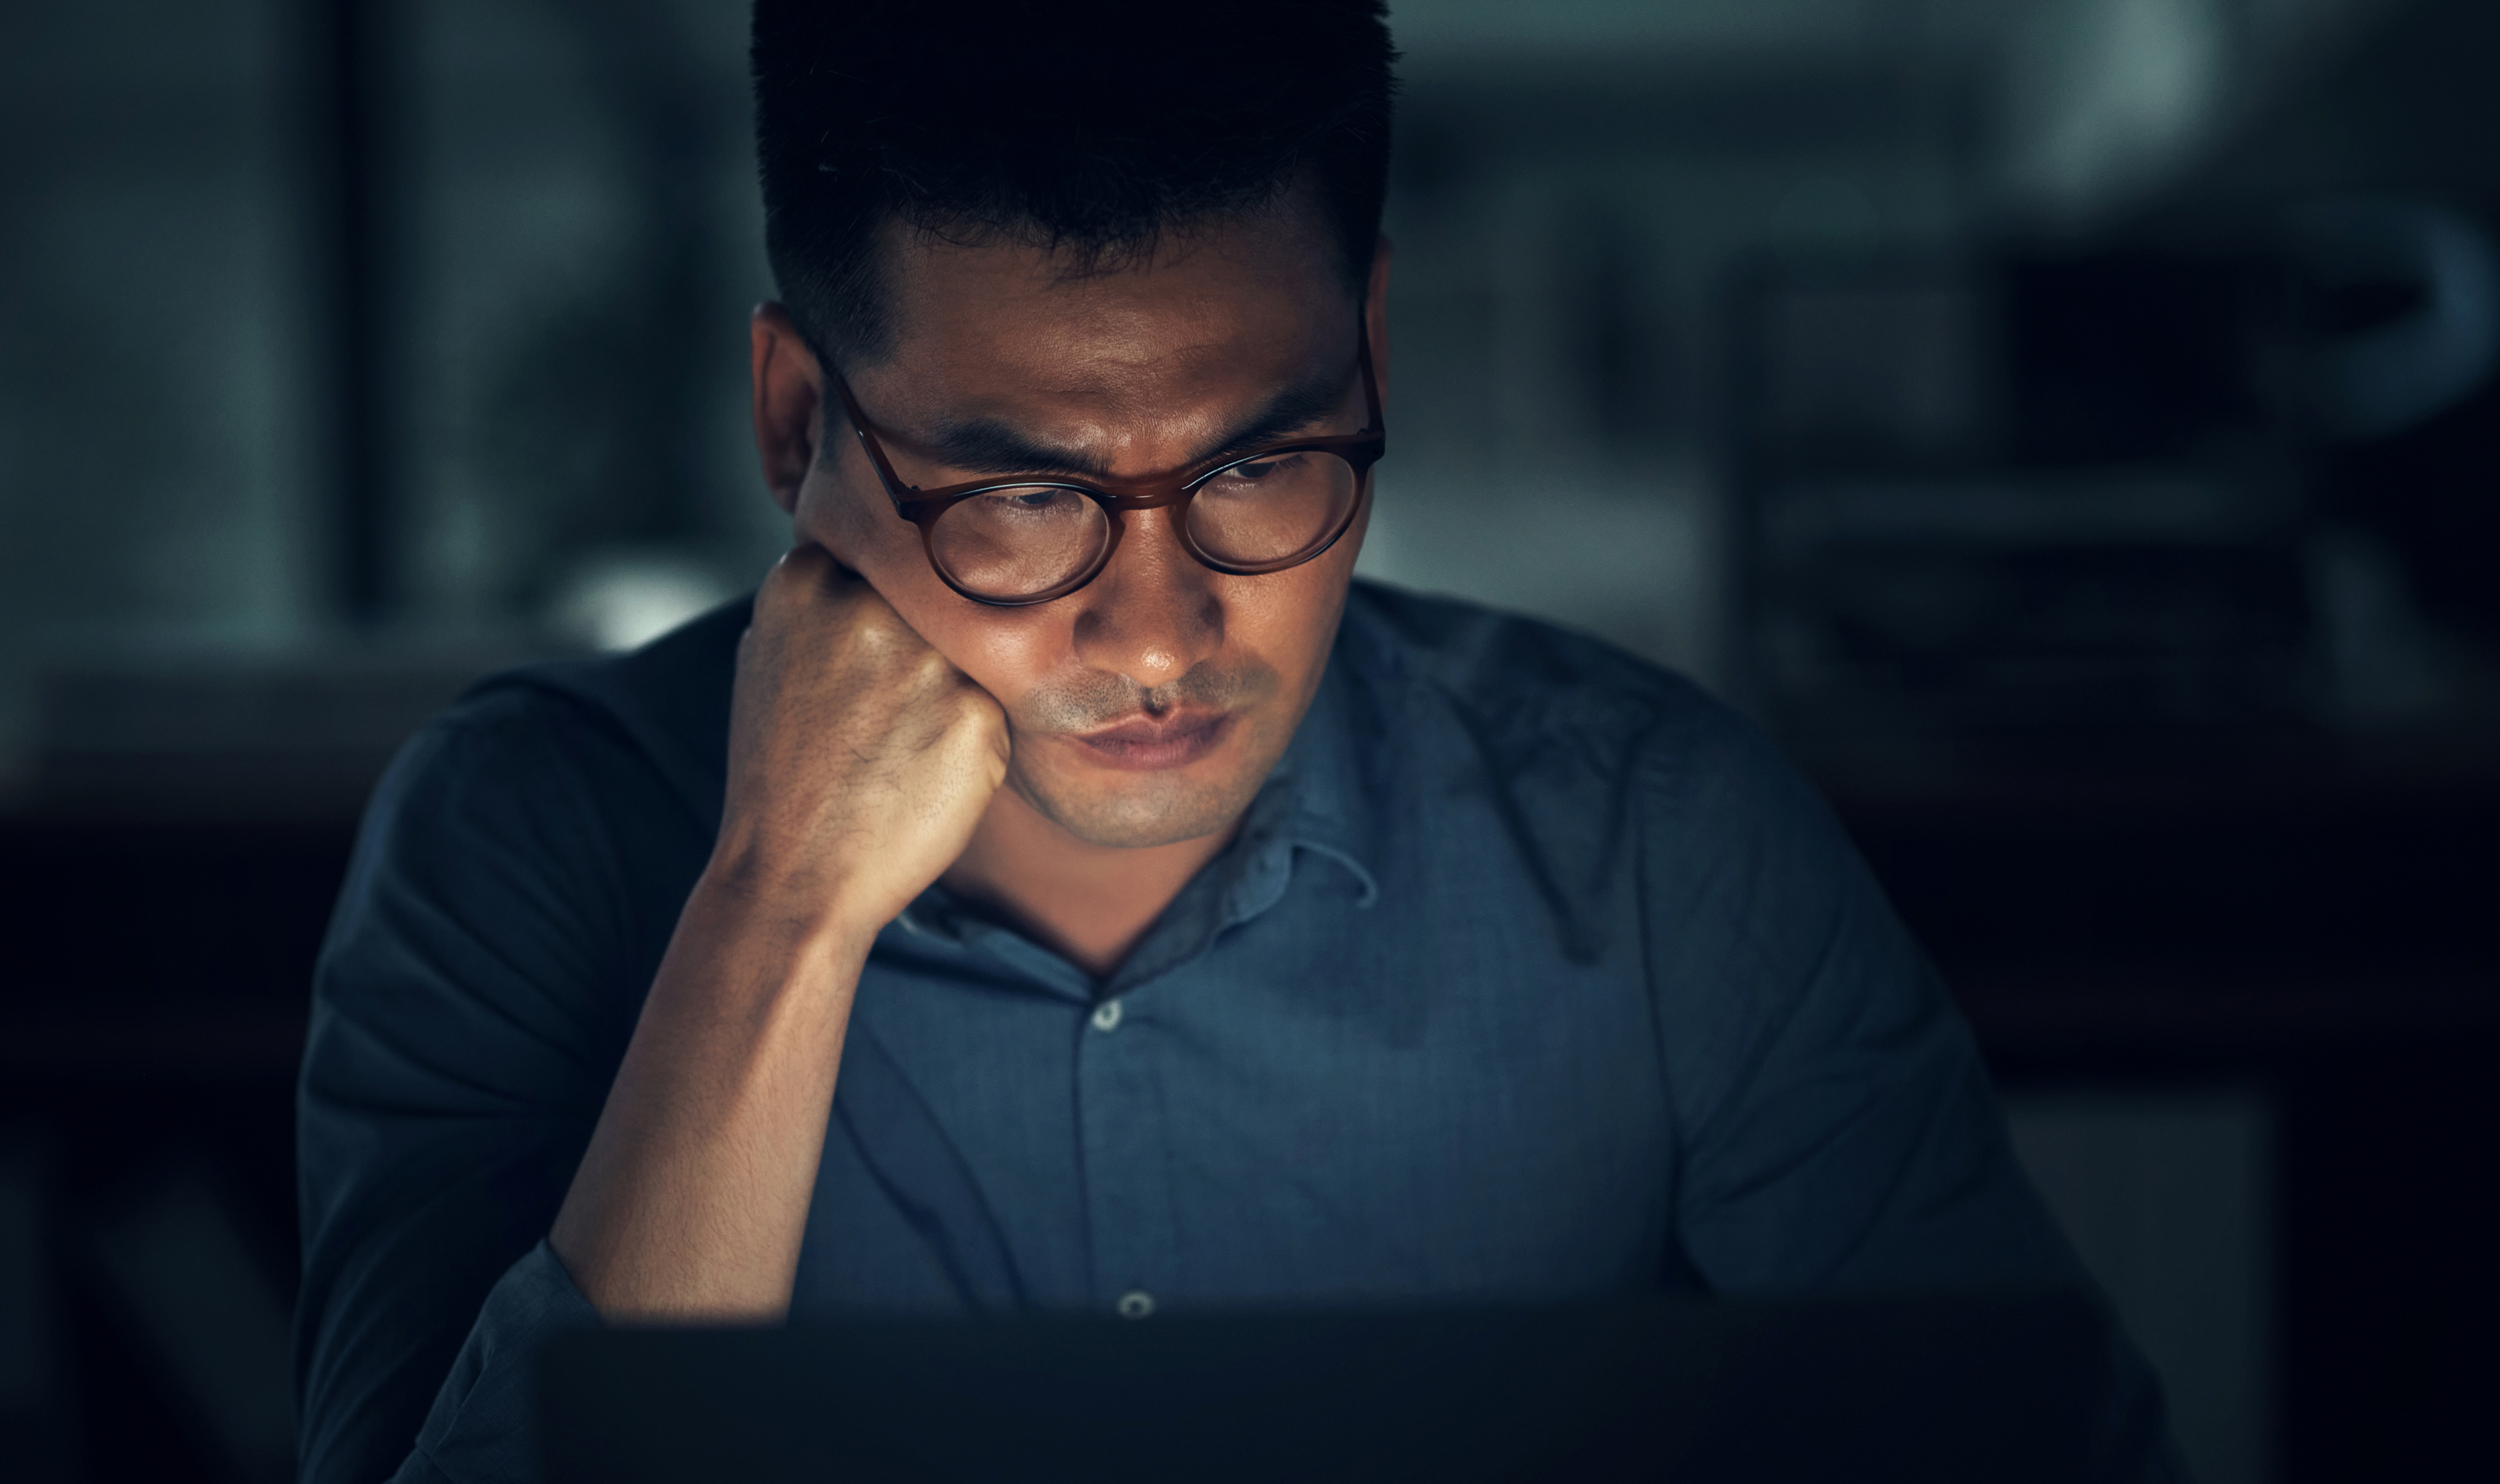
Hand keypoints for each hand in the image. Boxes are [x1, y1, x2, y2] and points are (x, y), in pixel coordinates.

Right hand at [713, 545, 1008, 935]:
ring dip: (950, 688)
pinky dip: (973, 737)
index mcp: (804, 581)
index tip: (870, 642)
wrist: (796, 877)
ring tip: (900, 744)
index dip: (883, 600)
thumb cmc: (783, 772)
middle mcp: (868, 607)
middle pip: (932, 596)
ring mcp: (927, 660)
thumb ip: (824, 600)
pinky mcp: (978, 712)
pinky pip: (996, 703)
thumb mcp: (770, 658)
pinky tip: (928, 772)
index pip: (877, 552)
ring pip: (970, 649)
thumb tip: (886, 560)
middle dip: (921, 641)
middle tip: (889, 705)